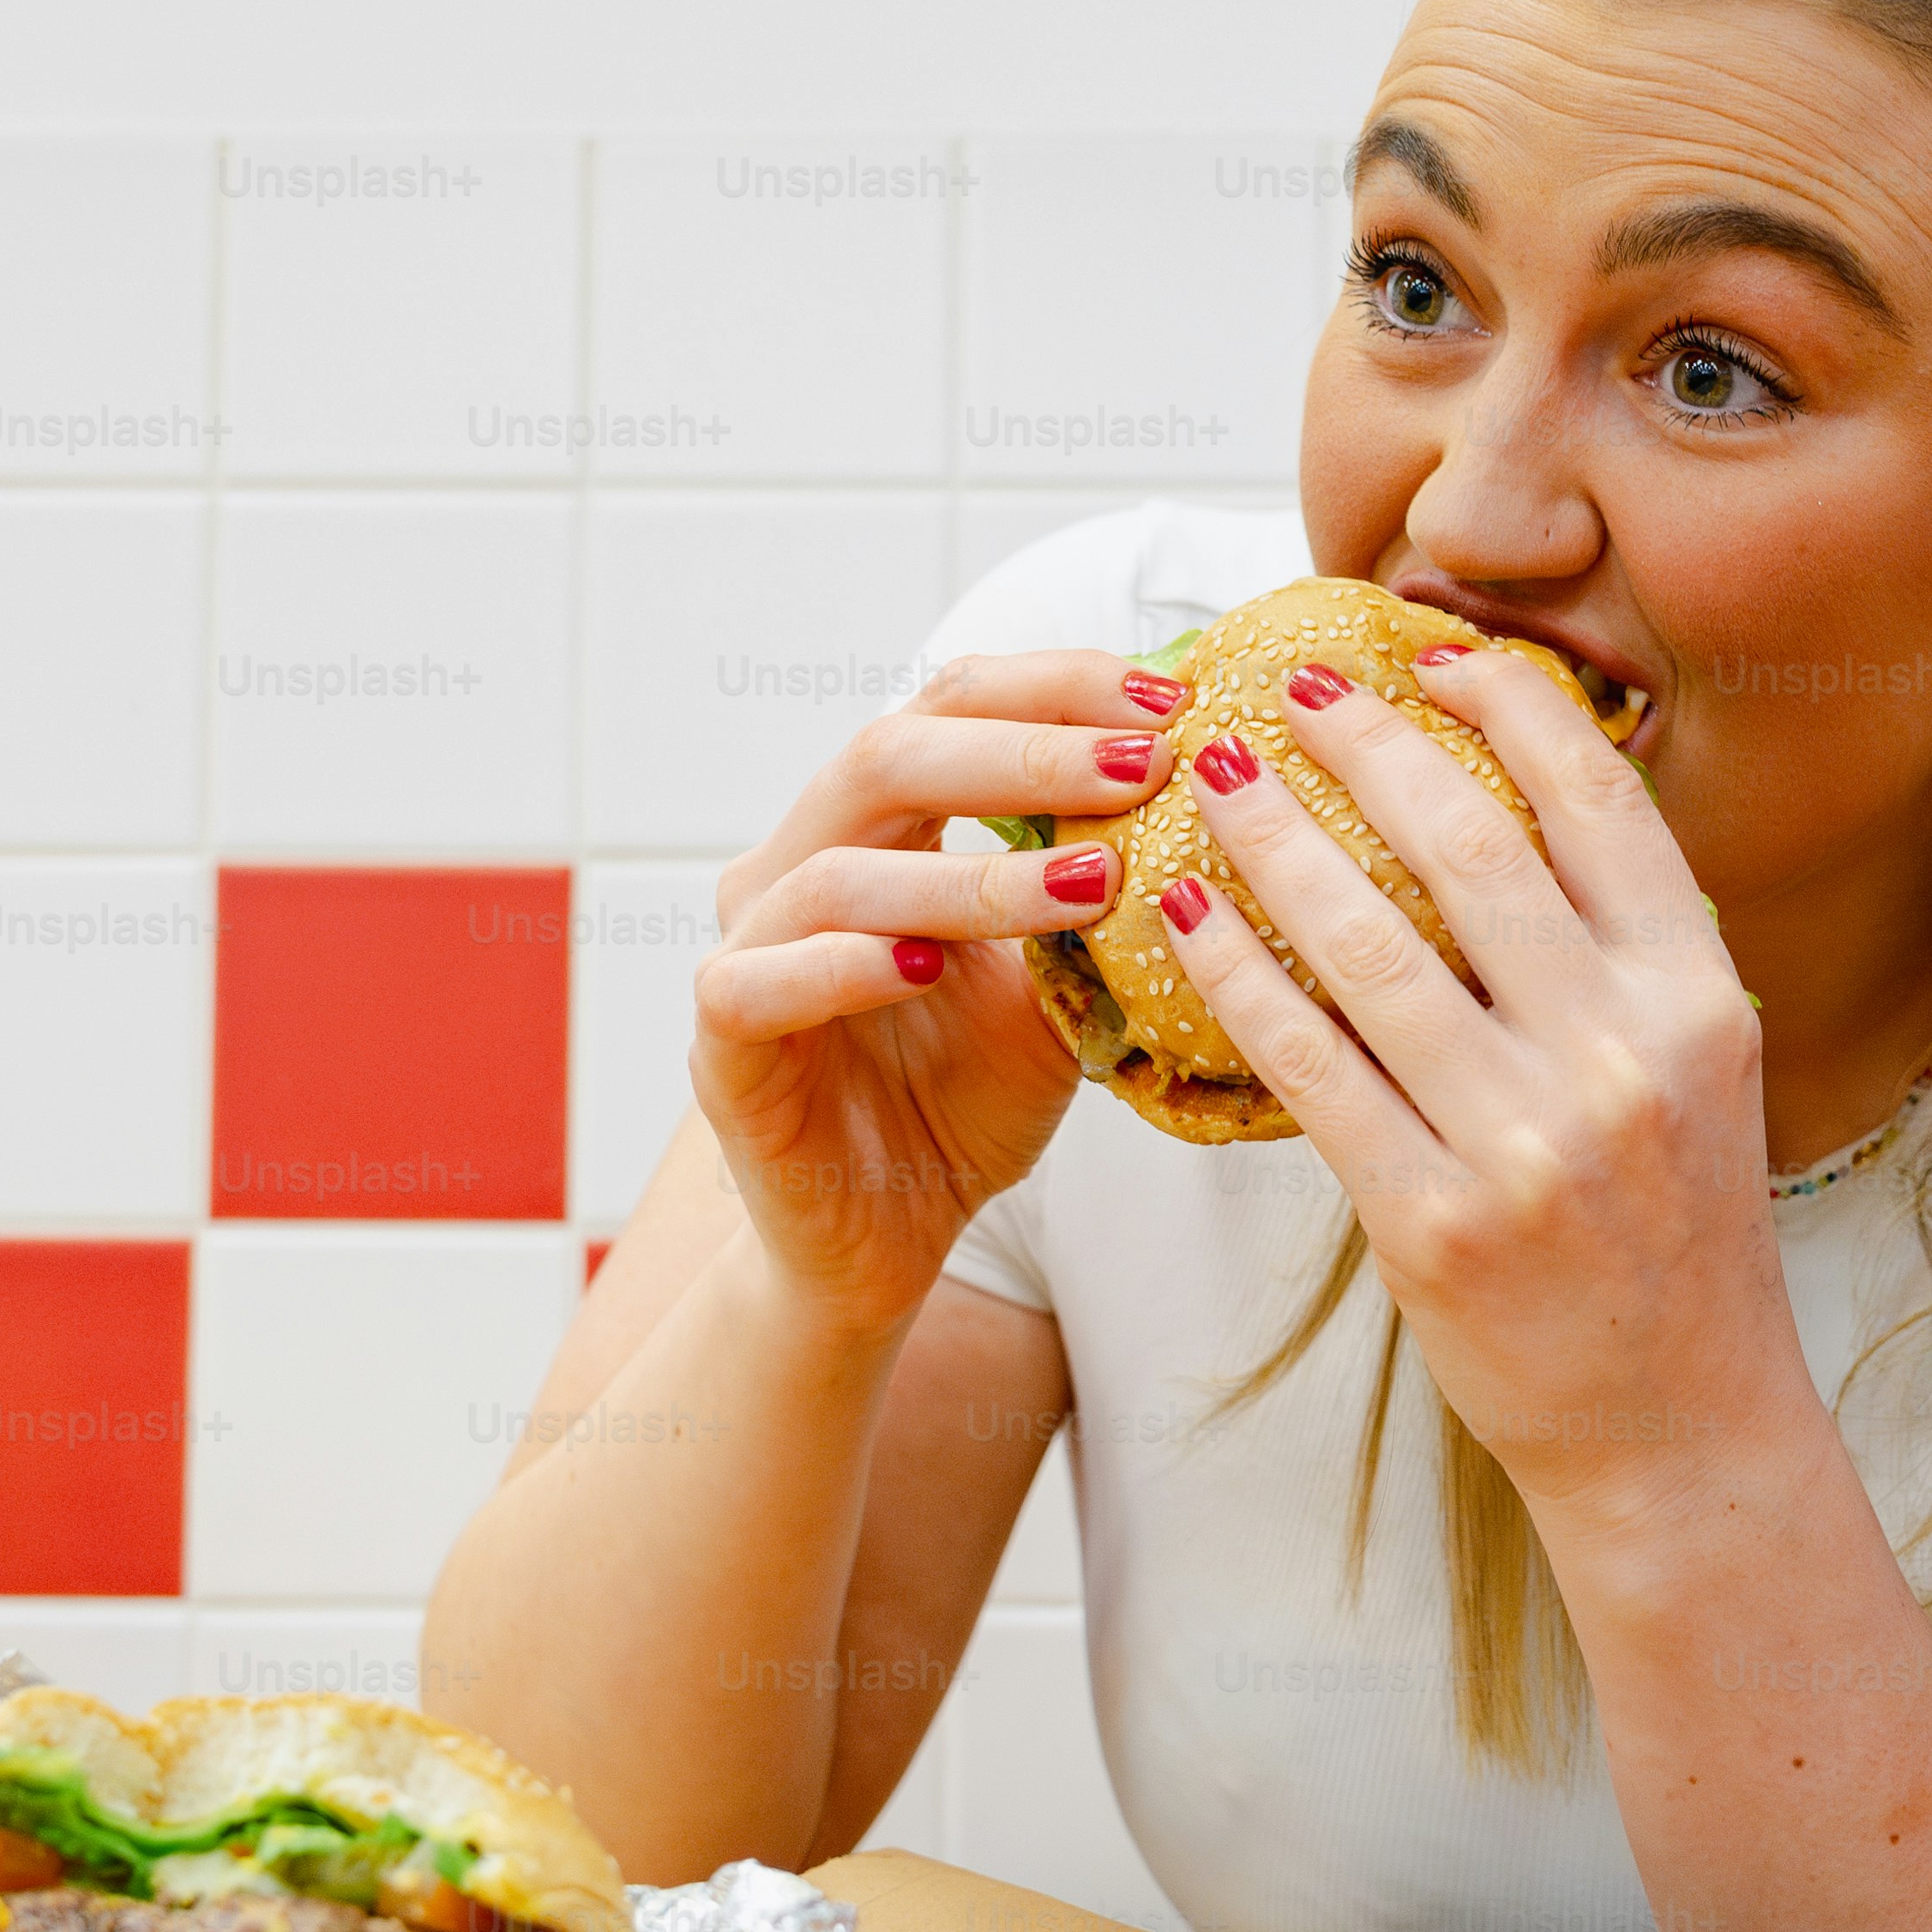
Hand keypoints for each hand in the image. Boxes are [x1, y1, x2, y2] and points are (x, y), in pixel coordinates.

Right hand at [697, 651, 1180, 1332]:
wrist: (886, 1241)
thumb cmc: (965, 1100)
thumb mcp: (1058, 989)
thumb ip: (1096, 899)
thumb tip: (1212, 800)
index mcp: (874, 828)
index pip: (950, 708)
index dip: (1057, 690)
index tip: (1171, 701)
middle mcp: (796, 865)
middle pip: (887, 755)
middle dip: (1027, 754)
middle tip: (1146, 764)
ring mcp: (746, 948)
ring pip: (837, 873)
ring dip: (974, 875)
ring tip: (1093, 883)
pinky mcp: (718, 1044)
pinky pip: (761, 983)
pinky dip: (847, 966)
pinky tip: (929, 966)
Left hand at [1148, 646, 1803, 1541]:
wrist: (1678, 1426)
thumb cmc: (1673, 1234)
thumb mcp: (1697, 1072)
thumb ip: (1621, 951)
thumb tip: (1514, 795)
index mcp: (1696, 1000)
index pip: (1599, 804)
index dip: (1509, 707)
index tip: (1433, 654)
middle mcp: (1620, 1058)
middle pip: (1470, 848)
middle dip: (1369, 747)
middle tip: (1293, 690)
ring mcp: (1526, 1144)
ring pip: (1369, 945)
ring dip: (1277, 842)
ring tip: (1219, 779)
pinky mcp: (1432, 1223)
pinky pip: (1308, 1066)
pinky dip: (1239, 977)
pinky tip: (1189, 918)